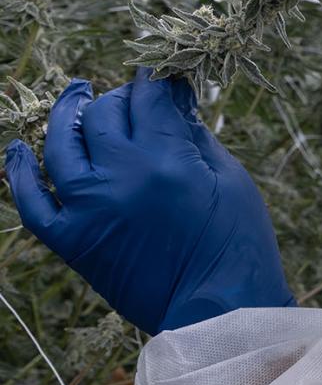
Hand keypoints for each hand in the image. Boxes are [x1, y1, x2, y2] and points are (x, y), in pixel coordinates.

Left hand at [3, 68, 294, 334]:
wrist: (217, 309)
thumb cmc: (237, 242)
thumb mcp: (230, 179)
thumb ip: (194, 137)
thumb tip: (173, 104)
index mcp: (166, 159)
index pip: (148, 97)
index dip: (155, 80)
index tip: (161, 76)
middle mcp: (120, 176)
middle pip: (105, 113)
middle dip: (121, 97)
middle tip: (135, 98)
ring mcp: (88, 208)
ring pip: (61, 142)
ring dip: (69, 114)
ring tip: (78, 99)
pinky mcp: (72, 240)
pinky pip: (31, 201)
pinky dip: (19, 172)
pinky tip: (19, 149)